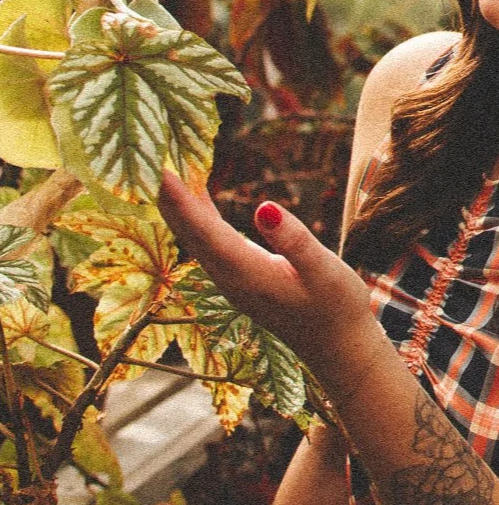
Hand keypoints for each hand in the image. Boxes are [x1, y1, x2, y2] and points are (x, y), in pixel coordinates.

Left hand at [156, 169, 381, 384]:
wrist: (338, 348)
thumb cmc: (337, 308)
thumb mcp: (325, 271)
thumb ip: (294, 241)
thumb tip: (264, 207)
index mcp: (247, 273)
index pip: (204, 230)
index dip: (181, 200)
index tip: (161, 169)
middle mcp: (230, 278)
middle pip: (190, 233)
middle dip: (171, 197)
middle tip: (154, 157)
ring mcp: (232, 282)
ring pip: (195, 239)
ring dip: (181, 206)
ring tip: (170, 170)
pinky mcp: (240, 280)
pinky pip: (208, 243)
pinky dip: (199, 217)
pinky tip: (199, 200)